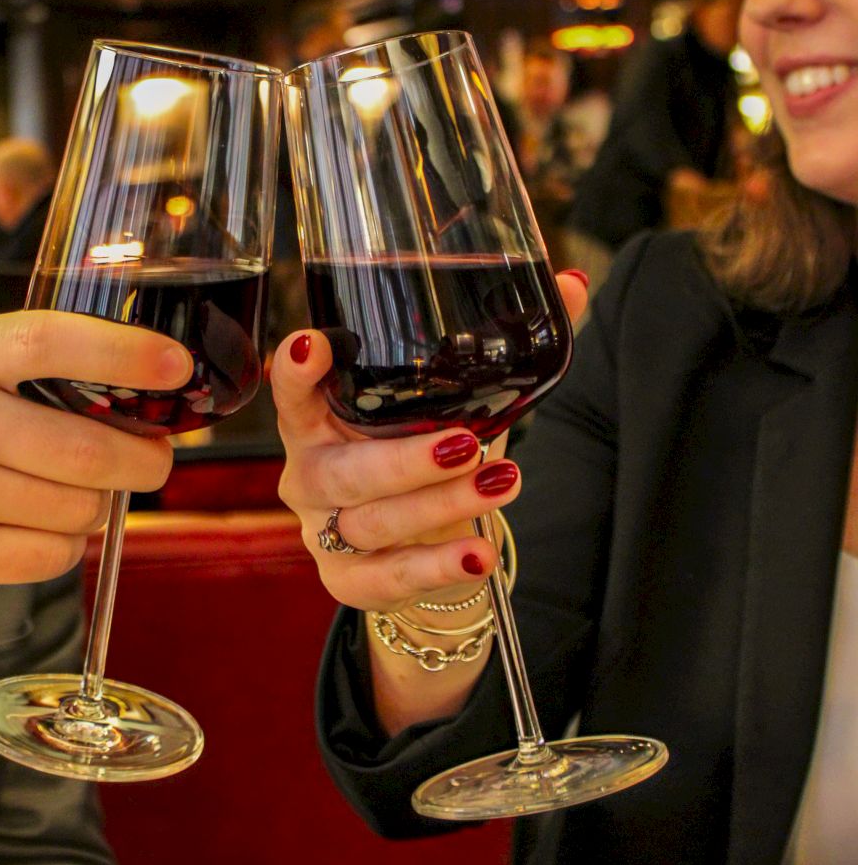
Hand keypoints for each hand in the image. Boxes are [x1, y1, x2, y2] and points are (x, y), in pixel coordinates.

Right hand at [0, 311, 192, 604]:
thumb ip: (32, 372)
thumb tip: (143, 404)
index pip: (50, 342)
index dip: (125, 354)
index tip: (178, 369)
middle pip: (89, 451)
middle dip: (142, 462)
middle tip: (152, 462)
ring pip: (77, 510)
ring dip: (92, 508)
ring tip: (61, 496)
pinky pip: (51, 556)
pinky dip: (61, 545)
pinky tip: (31, 529)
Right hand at [271, 270, 588, 611]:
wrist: (421, 546)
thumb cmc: (426, 459)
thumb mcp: (459, 406)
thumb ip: (505, 351)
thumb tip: (571, 284)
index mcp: (320, 419)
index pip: (291, 392)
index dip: (293, 370)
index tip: (312, 344)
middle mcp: (310, 474)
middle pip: (344, 470)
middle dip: (405, 460)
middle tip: (464, 443)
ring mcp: (323, 532)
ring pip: (373, 522)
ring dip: (442, 506)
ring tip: (502, 484)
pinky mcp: (346, 580)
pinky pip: (387, 577)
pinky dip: (435, 567)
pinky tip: (477, 556)